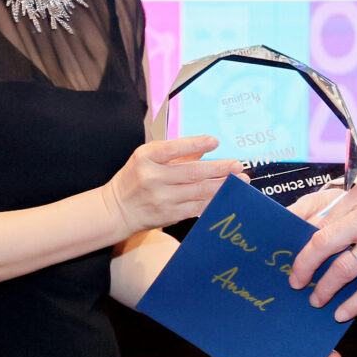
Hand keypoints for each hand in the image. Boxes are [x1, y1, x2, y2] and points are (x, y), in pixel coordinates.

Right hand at [103, 136, 240, 234]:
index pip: (173, 148)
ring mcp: (161, 199)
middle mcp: (152, 177)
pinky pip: (196, 208)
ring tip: (239, 180)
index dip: (196, 144)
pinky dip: (213, 201)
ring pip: (198, 192)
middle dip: (219, 169)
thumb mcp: (147, 158)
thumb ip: (174, 153)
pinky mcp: (168, 215)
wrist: (117, 209)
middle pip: (191, 172)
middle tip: (238, 165)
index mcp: (146, 157)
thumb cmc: (135, 178)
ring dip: (222, 186)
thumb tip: (204, 149)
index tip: (215, 141)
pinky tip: (226, 196)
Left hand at [287, 177, 356, 320]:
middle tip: (296, 282)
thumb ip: (341, 208)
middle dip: (303, 267)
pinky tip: (341, 313)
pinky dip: (353, 304)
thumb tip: (308, 227)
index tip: (289, 256)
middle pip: (321, 245)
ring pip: (343, 270)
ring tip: (317, 299)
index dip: (298, 241)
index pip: (316, 220)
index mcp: (355, 199)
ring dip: (325, 289)